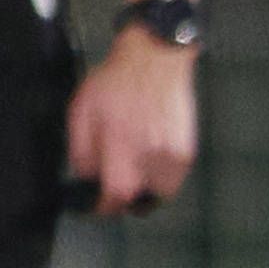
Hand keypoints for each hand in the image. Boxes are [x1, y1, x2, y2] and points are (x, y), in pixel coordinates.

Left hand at [67, 33, 198, 215]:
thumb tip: (86, 178)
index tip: (95, 207)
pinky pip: (172, 179)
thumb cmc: (114, 82)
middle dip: (123, 200)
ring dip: (143, 191)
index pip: (116, 194)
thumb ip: (81, 150)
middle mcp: (151, 152)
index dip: (104, 208)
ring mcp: (173, 152)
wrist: (155, 59)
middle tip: (112, 190)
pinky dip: (159, 178)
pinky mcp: (187, 149)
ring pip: (159, 193)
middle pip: (140, 200)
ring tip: (131, 172)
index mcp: (120, 142)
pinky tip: (147, 159)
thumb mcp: (81, 111)